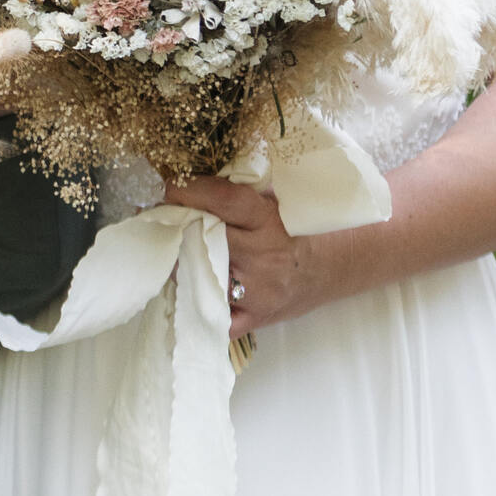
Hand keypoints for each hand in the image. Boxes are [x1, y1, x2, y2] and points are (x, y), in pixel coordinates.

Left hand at [162, 177, 358, 332]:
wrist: (331, 268)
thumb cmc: (299, 229)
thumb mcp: (276, 203)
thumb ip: (240, 194)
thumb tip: (192, 178)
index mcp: (268, 221)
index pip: (223, 201)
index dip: (190, 191)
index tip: (169, 186)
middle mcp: (262, 257)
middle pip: (204, 238)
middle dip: (179, 227)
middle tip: (164, 219)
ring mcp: (257, 292)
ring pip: (201, 276)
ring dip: (182, 263)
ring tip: (173, 250)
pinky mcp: (255, 318)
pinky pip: (215, 315)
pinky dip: (198, 303)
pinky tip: (189, 287)